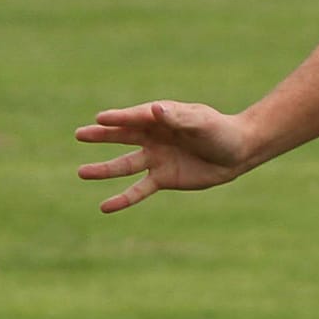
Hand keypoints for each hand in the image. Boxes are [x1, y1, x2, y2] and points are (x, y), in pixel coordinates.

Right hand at [75, 100, 249, 212]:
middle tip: (80, 134)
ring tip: (82, 173)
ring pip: (124, 165)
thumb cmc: (220, 131)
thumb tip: (156, 110)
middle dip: (101, 136)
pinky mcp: (163, 178)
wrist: (237, 153)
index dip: (119, 118)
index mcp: (160, 118)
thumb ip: (179, 118)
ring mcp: (156, 158)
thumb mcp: (201, 123)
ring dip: (104, 170)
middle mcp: (152, 137)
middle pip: (122, 137)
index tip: (101, 118)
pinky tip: (105, 207)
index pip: (134, 118)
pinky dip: (123, 199)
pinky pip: (139, 190)